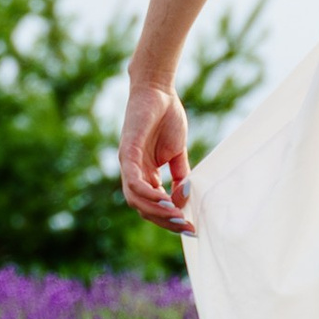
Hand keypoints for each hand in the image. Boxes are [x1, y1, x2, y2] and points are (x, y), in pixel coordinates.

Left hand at [120, 75, 193, 231]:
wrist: (158, 90)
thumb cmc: (166, 117)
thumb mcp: (177, 152)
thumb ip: (180, 174)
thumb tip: (185, 197)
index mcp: (144, 174)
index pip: (152, 206)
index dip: (170, 220)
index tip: (191, 227)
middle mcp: (133, 173)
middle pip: (143, 209)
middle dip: (165, 222)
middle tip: (187, 228)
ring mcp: (128, 163)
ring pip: (136, 200)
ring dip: (157, 212)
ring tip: (178, 217)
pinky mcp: (127, 152)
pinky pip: (134, 181)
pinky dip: (149, 194)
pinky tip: (166, 200)